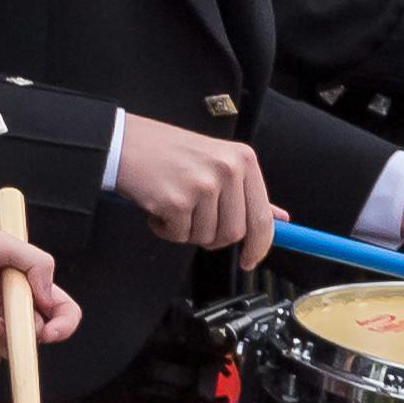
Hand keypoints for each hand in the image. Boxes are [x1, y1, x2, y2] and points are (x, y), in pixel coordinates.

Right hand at [112, 113, 274, 265]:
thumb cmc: (167, 152)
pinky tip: (157, 206)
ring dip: (185, 231)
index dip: (258, 246)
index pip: (262, 217)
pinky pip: (178, 236)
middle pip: (233, 233)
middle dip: (211, 236)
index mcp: (242, 160)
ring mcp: (202, 185)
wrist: (123, 141)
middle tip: (192, 220)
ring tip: (172, 204)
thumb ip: (246, 192)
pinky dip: (165, 229)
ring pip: (205, 237)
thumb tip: (279, 218)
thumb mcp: (216, 162)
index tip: (249, 261)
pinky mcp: (176, 201)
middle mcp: (227, 170)